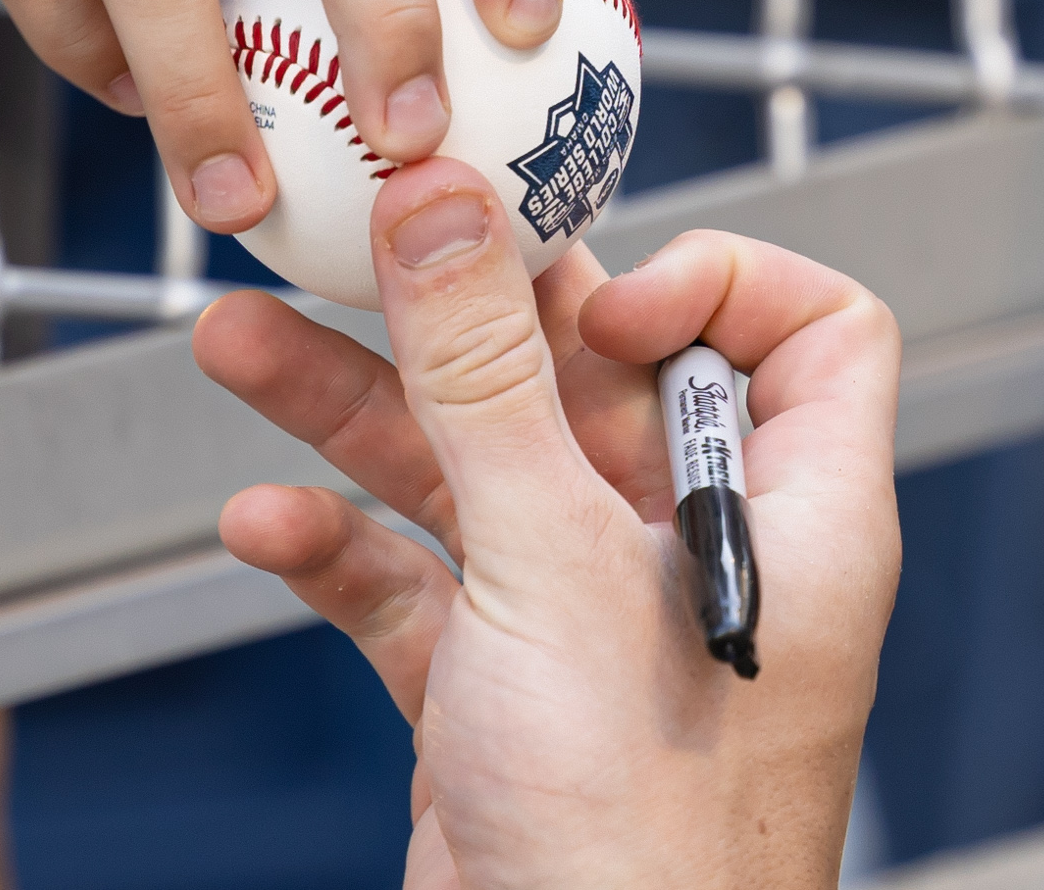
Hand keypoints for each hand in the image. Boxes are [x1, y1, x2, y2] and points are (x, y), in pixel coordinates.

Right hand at [193, 158, 901, 887]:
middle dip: (449, 321)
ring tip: (243, 351)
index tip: (578, 286)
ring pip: (466, 471)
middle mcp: (687, 553)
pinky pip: (409, 578)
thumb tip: (446, 217)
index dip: (700, 280)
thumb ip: (486, 381)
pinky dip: (335, 547)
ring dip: (352, 413)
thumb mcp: (554, 565)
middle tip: (352, 258)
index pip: (800, 330)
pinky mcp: (495, 684)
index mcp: (781, 512)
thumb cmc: (643, 844)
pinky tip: (265, 527)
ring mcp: (583, 620)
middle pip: (578, 383)